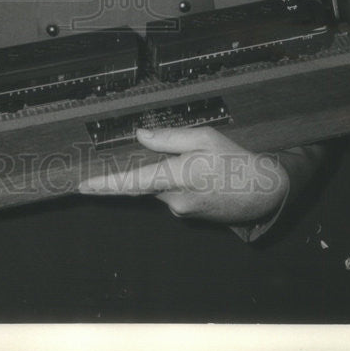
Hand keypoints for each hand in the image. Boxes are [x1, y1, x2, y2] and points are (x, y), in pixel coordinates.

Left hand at [78, 126, 289, 224]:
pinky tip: (201, 174)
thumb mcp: (205, 137)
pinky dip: (177, 181)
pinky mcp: (188, 215)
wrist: (265, 192)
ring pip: (159, 186)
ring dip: (167, 173)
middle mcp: (176, 199)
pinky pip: (172, 194)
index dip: (106, 184)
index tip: (84, 185)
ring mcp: (182, 211)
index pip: (133, 182)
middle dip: (145, 169)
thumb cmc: (236, 161)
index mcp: (179, 176)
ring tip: (200, 162)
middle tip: (161, 157)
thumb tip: (140, 135)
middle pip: (145, 182)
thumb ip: (169, 137)